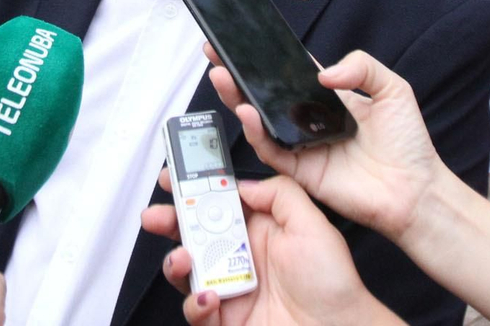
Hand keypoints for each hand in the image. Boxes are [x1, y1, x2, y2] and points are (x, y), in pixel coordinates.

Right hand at [141, 171, 398, 325]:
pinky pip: (196, 311)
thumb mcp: (312, 225)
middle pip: (193, 235)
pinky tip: (209, 298)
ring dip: (175, 262)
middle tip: (156, 216)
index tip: (172, 178)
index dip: (193, 189)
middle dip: (169, 221)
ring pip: (186, 273)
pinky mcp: (225, 320)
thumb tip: (242, 184)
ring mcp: (229, 289)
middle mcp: (239, 258)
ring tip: (183, 259)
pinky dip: (195, 304)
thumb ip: (279, 194)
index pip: (217, 203)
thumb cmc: (332, 284)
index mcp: (258, 230)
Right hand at [203, 45, 441, 245]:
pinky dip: (255, 132)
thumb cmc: (409, 142)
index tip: (241, 37)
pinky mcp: (300, 172)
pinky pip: (270, 150)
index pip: (288, 72)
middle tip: (216, 52)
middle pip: (265, 94)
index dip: (265, 56)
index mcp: (327, 98)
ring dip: (237, 99)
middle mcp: (308, 119)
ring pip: (259, 121)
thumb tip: (323, 72)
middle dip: (238, 73)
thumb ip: (362, 67)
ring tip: (222, 76)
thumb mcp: (393, 89)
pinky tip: (248, 112)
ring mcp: (301, 145)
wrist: (416, 190)